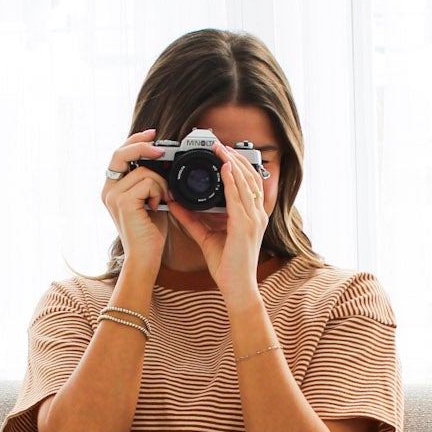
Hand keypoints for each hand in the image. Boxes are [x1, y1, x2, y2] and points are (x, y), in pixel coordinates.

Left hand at [169, 142, 265, 294]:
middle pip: (250, 176)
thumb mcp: (206, 236)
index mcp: (251, 215)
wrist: (237, 288)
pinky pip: (239, 197)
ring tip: (220, 149)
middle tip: (219, 144)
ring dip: (233, 162)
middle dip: (234, 157)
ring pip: (246, 182)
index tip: (222, 152)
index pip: (248, 182)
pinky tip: (224, 167)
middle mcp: (256, 214)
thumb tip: (174, 204)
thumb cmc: (227, 266)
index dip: (237, 164)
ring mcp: (254, 219)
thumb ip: (191, 219)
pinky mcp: (246, 226)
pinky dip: (232, 180)